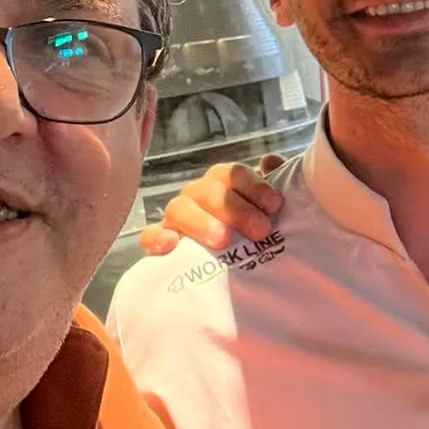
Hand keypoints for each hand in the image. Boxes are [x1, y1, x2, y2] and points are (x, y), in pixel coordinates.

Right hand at [139, 156, 285, 254]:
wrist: (235, 267)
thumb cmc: (254, 233)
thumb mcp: (272, 211)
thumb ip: (278, 182)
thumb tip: (270, 161)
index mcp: (224, 183)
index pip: (234, 174)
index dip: (255, 186)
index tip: (274, 206)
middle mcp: (199, 195)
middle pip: (210, 190)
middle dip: (235, 209)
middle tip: (259, 230)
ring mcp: (177, 217)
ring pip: (180, 207)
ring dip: (201, 222)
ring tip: (222, 239)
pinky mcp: (161, 240)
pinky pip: (150, 235)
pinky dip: (157, 238)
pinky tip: (171, 245)